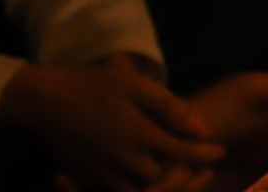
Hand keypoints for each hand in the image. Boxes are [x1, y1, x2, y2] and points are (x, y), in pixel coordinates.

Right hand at [0, 61, 223, 191]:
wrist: (47, 101)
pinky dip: (136, 189)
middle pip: (164, 179)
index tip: (220, 149)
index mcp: (138, 135)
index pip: (182, 153)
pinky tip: (146, 175)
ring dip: (161, 185)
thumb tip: (203, 129)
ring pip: (141, 191)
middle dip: (184, 173)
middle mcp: (123, 160)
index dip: (205, 153)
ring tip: (178, 170)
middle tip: (203, 164)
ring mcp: (103, 173)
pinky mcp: (89, 178)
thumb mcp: (137, 86)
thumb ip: (171, 108)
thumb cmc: (96, 86)